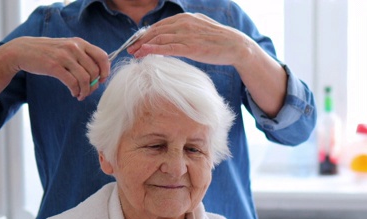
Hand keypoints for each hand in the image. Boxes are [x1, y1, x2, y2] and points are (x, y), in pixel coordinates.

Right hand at [5, 36, 109, 99]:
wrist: (23, 51)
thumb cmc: (48, 52)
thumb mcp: (67, 48)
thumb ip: (83, 57)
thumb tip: (99, 75)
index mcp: (80, 42)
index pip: (102, 57)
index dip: (105, 71)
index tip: (101, 80)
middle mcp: (74, 47)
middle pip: (94, 71)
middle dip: (94, 85)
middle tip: (88, 91)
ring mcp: (64, 56)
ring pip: (85, 79)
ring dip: (85, 91)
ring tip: (81, 95)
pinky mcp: (54, 66)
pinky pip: (72, 83)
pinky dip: (76, 91)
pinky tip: (74, 93)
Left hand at [127, 13, 252, 66]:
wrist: (236, 46)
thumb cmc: (218, 40)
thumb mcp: (200, 28)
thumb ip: (186, 29)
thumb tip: (173, 34)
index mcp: (185, 18)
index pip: (159, 25)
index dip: (146, 34)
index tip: (137, 42)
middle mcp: (184, 23)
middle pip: (156, 31)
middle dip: (140, 40)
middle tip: (130, 49)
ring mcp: (187, 35)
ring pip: (159, 39)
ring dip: (144, 46)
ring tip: (134, 54)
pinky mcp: (191, 47)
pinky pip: (168, 48)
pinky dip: (154, 49)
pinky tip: (145, 52)